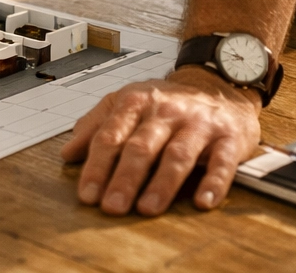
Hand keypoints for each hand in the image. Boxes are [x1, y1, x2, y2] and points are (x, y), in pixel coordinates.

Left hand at [60, 66, 260, 215]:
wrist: (217, 87)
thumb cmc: (167, 103)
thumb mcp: (126, 104)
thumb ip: (95, 126)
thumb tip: (67, 153)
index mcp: (136, 102)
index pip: (110, 135)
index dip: (97, 167)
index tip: (87, 194)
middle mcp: (166, 111)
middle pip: (141, 146)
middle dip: (124, 178)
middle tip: (112, 206)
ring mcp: (198, 123)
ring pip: (177, 155)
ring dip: (162, 184)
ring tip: (147, 208)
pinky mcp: (228, 137)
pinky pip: (221, 162)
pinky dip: (214, 183)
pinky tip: (202, 201)